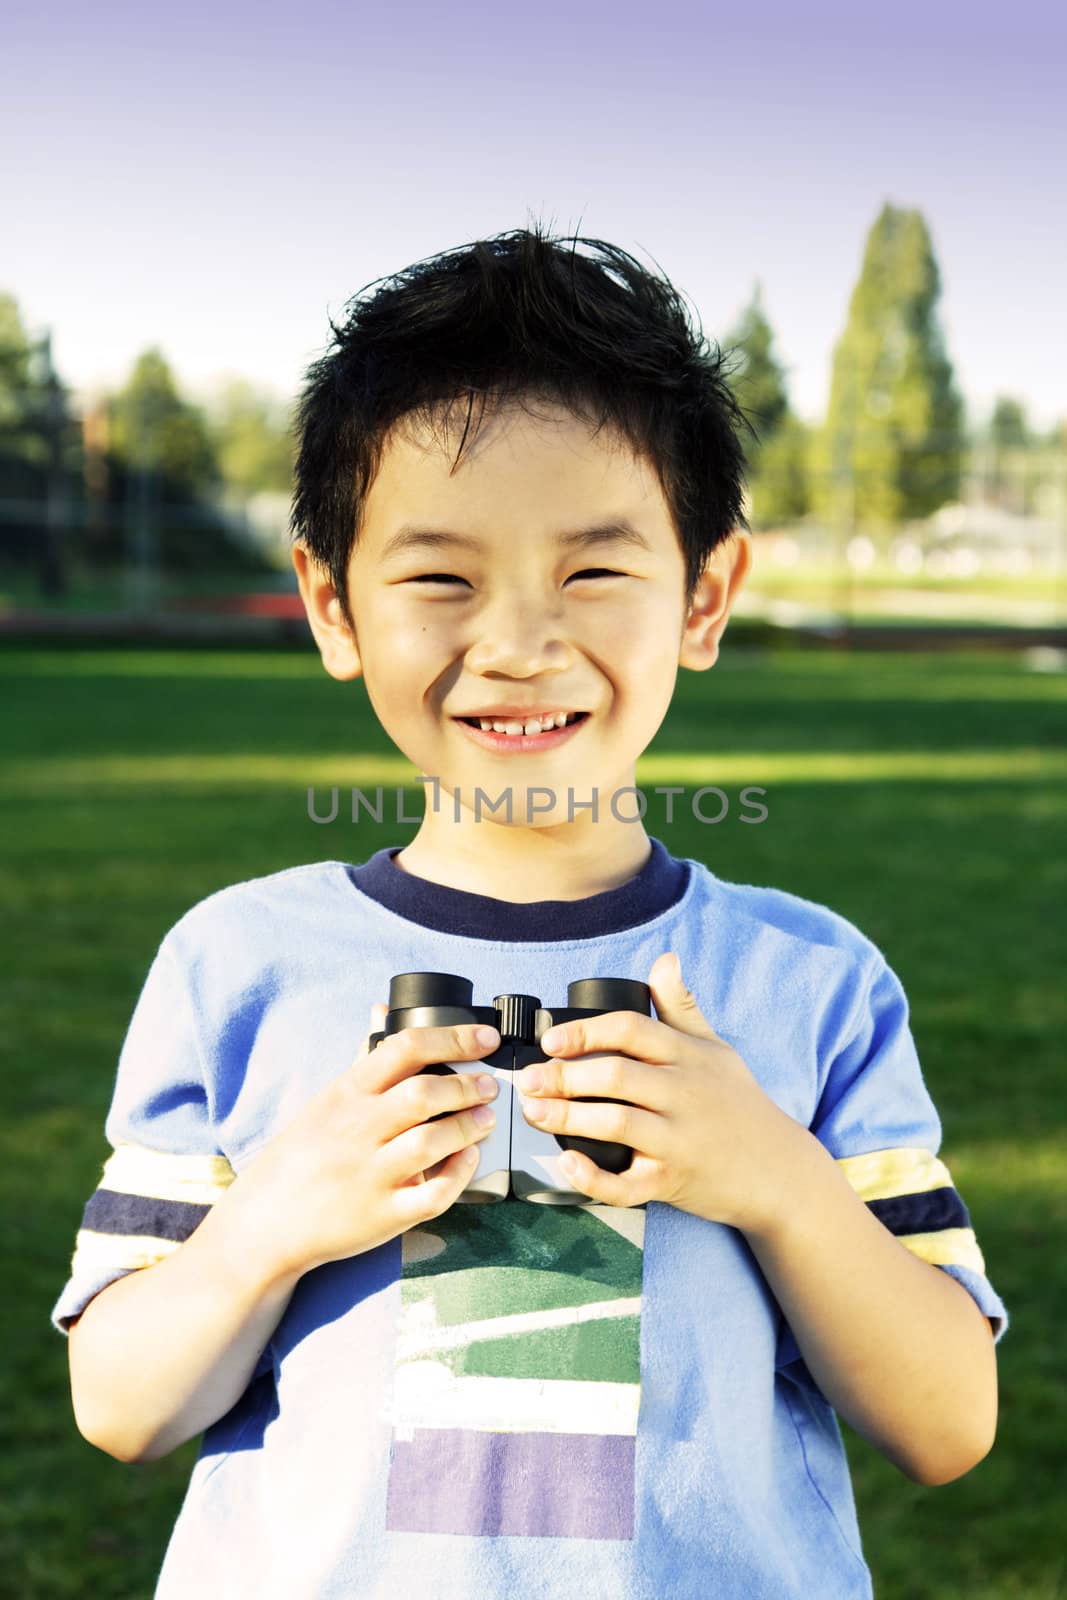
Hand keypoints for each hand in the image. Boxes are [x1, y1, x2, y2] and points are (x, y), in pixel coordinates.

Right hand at [238, 1006, 501, 1277]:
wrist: (267, 1220)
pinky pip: (432, 1195)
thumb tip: (384, 1011)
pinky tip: (469, 1159)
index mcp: (347, 1093)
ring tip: (486, 1119)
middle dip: (467, 1086)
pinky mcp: (383, 1215)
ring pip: (432, 1142)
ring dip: (468, 1127)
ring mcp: (370, 1174)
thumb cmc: (303, 1153)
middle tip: (489, 1085)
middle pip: (423, 1094)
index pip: (404, 1049)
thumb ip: (364, 1058)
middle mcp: (358, 1129)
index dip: (453, 1038)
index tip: (485, 1039)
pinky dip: (458, 1175)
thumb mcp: (327, 1099)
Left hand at [516, 952, 802, 1230]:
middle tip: (527, 1080)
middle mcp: (684, 1094)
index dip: (586, 1031)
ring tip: (534, 1112)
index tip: (550, 1040)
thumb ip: (682, 1006)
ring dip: (566, 1117)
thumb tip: (664, 959)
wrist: (779, 1172)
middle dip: (563, 1076)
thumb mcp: (715, 1049)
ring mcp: (679, 1140)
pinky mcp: (673, 1182)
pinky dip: (592, 1176)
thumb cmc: (738, 1104)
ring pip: (615, 1124)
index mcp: (688, 1056)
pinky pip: (627, 1183)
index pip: (632, 1030)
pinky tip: (566, 1163)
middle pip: (615, 1076)